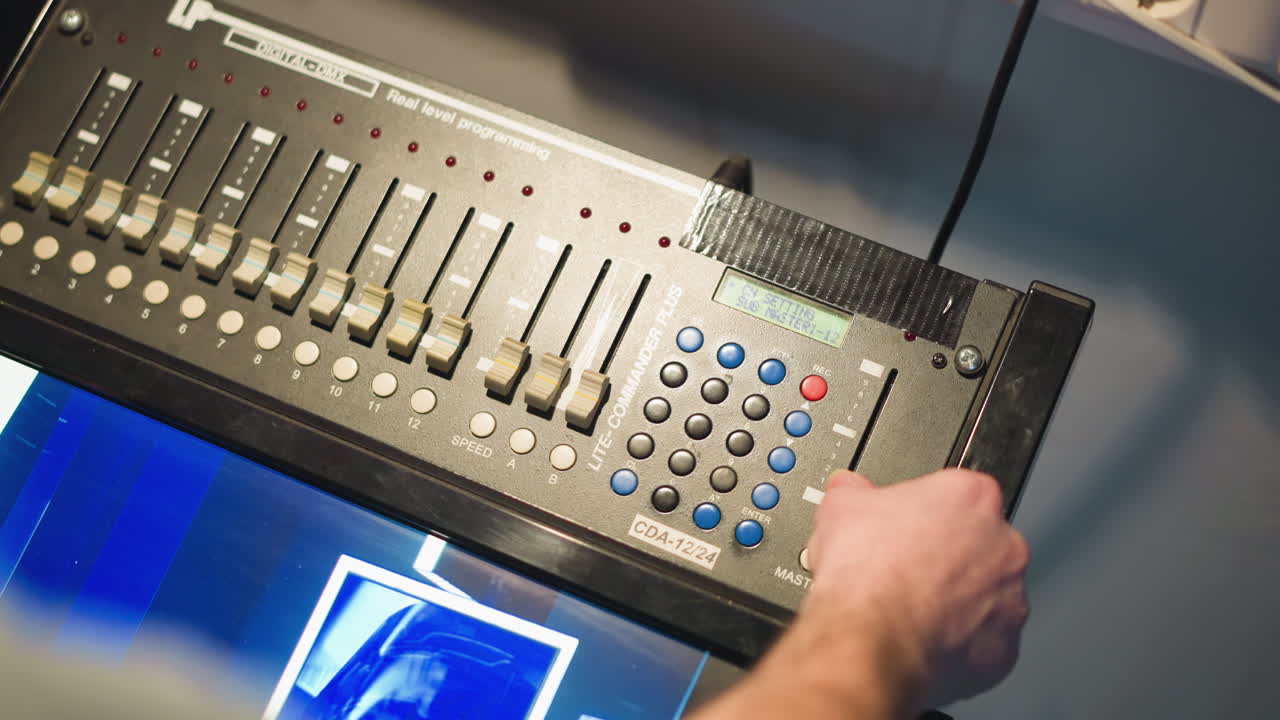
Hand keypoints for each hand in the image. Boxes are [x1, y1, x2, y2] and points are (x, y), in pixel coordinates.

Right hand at [806, 469, 1030, 710]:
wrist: (870, 637)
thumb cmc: (867, 574)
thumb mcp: (842, 506)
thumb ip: (855, 490)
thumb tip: (848, 489)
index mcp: (972, 497)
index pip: (956, 494)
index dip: (925, 511)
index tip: (904, 527)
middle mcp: (1004, 545)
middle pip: (979, 544)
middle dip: (948, 556)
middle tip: (906, 568)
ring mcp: (1009, 599)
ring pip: (985, 594)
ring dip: (956, 599)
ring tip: (911, 607)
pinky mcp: (1003, 647)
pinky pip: (984, 640)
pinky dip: (960, 641)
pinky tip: (924, 636)